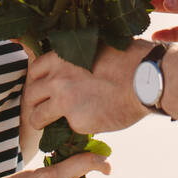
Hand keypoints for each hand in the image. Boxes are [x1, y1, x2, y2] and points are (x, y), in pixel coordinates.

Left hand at [22, 37, 152, 135]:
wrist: (147, 78)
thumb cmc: (130, 59)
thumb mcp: (96, 48)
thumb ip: (78, 59)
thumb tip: (75, 69)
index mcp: (61, 57)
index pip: (34, 71)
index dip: (39, 81)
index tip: (46, 88)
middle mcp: (56, 79)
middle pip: (31, 95)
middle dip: (36, 103)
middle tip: (44, 109)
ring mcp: (64, 102)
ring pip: (37, 118)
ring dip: (43, 121)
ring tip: (52, 125)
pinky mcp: (76, 122)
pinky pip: (67, 128)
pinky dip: (76, 127)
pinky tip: (90, 122)